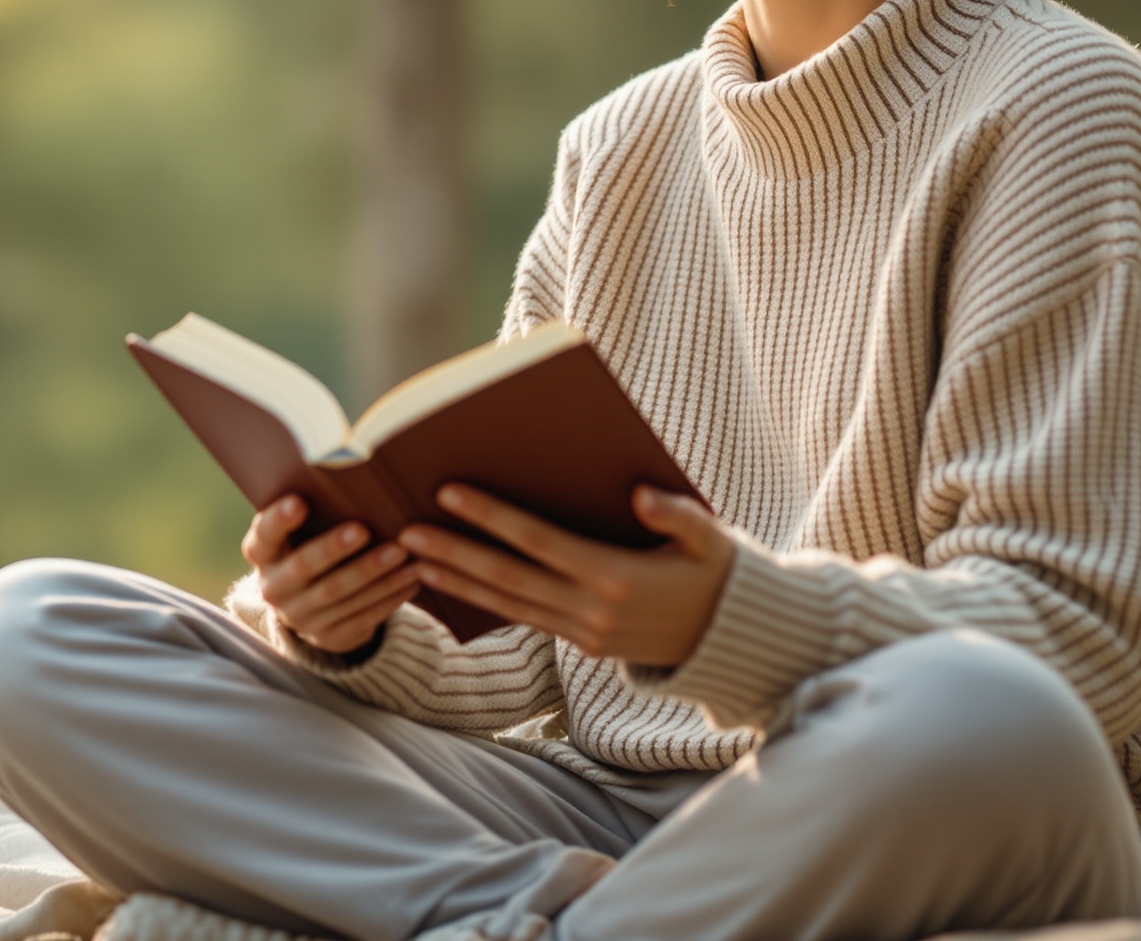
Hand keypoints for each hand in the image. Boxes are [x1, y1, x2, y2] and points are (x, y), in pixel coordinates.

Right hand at [242, 495, 420, 654]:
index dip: (280, 520)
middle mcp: (274, 588)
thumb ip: (316, 511)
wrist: (311, 607)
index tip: (300, 501)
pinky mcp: (330, 637)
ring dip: (373, 572)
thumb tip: (357, 475)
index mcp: (263, 554)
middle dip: (333, 548)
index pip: (264, 535)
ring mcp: (301, 617)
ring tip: (402, 552)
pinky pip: (363, 617)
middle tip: (363, 529)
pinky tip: (412, 578)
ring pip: (339, 594)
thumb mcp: (301, 534)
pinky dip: (390, 596)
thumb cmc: (312, 547)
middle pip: (303, 567)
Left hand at [400, 485, 733, 667]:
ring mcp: (585, 634)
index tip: (448, 494)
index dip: (491, 519)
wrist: (736, 638)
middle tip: (404, 532)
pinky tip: (456, 587)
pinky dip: (486, 604)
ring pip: (508, 606)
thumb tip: (642, 496)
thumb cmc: (722, 572)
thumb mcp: (714, 538)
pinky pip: (525, 620)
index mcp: (618, 576)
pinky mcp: (583, 646)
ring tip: (412, 562)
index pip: (539, 543)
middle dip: (454, 555)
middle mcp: (594, 611)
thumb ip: (678, 515)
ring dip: (458, 584)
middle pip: (509, 579)